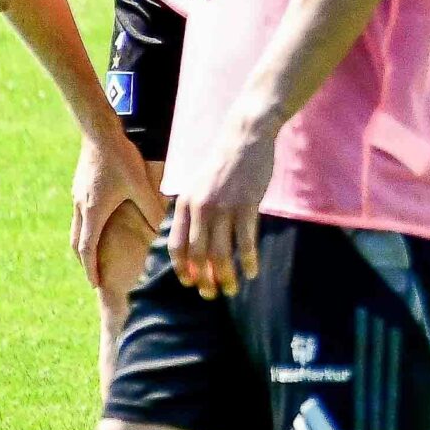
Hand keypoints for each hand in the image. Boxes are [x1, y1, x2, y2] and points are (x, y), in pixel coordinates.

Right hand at [71, 133, 164, 288]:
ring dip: (82, 246)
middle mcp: (81, 207)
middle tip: (93, 278)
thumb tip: (165, 229)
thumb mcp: (141, 184)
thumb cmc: (121, 157)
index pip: (88, 249)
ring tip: (92, 257)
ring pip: (75, 229)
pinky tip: (95, 226)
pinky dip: (83, 229)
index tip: (95, 285)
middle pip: (77, 243)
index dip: (91, 269)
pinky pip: (77, 215)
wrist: (98, 131)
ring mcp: (77, 197)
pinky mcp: (79, 187)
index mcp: (94, 211)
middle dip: (84, 263)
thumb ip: (152, 208)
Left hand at [168, 115, 274, 298]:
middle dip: (204, 279)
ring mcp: (224, 208)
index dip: (182, 269)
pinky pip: (246, 242)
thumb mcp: (198, 184)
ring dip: (226, 276)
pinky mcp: (247, 206)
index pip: (176, 246)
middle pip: (198, 255)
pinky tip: (253, 271)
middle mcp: (200, 209)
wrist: (245, 136)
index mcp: (185, 204)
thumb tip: (193, 238)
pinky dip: (249, 261)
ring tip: (233, 288)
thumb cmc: (224, 161)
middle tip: (212, 294)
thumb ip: (193, 209)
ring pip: (221, 254)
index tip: (190, 283)